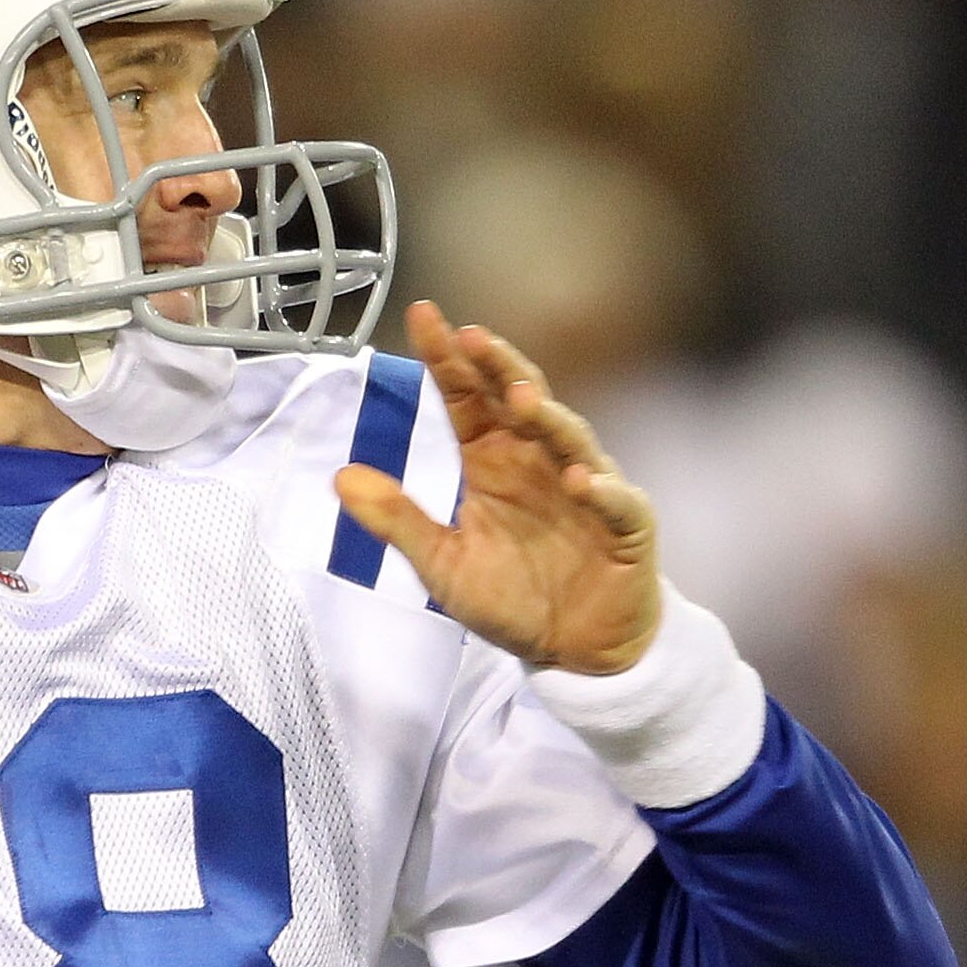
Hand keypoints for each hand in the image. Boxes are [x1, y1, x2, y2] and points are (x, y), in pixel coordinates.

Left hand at [333, 303, 661, 673]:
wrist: (577, 649)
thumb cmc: (513, 598)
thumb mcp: (441, 564)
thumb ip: (397, 520)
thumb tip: (341, 477)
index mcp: (493, 461)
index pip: (468, 399)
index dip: (448, 360)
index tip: (424, 317)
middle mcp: (539, 462)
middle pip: (521, 399)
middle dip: (499, 367)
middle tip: (473, 338)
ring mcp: (587, 488)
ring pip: (570, 440)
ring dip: (548, 418)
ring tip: (522, 399)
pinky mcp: (625, 526)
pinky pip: (616, 503)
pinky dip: (601, 490)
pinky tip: (580, 482)